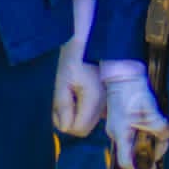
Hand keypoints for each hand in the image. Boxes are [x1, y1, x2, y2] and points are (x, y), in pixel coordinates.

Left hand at [52, 0, 103, 137]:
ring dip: (76, 112)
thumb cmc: (74, 57)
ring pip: (89, 121)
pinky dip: (84, 107)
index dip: (64, 122)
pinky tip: (80, 92)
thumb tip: (64, 127)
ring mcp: (109, 101)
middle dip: (70, 118)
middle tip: (64, 97)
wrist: (90, 40)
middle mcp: (106, 103)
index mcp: (94, 99)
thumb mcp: (62, 81)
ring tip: (72, 92)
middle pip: (84, 128)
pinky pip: (94, 113)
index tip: (60, 106)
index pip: (77, 129)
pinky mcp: (109, 98)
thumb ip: (62, 106)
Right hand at [100, 61, 168, 168]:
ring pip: (138, 142)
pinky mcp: (124, 121)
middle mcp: (118, 134)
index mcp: (120, 134)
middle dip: (153, 148)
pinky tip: (158, 123)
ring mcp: (120, 127)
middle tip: (165, 139)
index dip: (140, 168)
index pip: (126, 162)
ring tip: (164, 128)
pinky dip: (149, 130)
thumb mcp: (150, 111)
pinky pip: (137, 132)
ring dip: (153, 138)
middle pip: (135, 153)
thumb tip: (165, 135)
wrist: (124, 74)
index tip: (153, 167)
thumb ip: (159, 127)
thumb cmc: (132, 91)